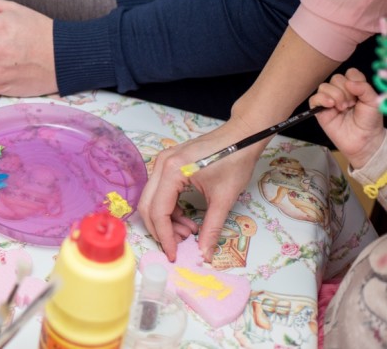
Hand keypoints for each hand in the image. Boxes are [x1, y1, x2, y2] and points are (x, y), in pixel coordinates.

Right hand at [139, 125, 264, 261]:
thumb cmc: (235, 161)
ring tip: (189, 231)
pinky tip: (187, 218)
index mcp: (172, 171)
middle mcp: (161, 165)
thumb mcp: (224, 199)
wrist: (242, 136)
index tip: (173, 254)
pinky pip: (160, 191)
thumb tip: (204, 255)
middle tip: (179, 245)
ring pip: (152, 199)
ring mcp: (163, 162)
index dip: (164, 236)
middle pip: (148, 205)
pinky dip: (170, 208)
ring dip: (166, 220)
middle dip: (161, 229)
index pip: (158, 211)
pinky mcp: (169, 163)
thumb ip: (211, 229)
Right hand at [310, 68, 385, 169]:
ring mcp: (329, 100)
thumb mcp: (373, 102)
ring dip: (335, 95)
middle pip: (336, 78)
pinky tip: (331, 106)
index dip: (354, 80)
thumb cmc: (370, 121)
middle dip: (345, 90)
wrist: (364, 140)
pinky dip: (322, 99)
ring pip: (324, 86)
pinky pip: (314, 99)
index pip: (350, 73)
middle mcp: (341, 91)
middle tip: (352, 104)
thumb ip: (364, 88)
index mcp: (354, 87)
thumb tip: (349, 82)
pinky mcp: (319, 111)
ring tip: (343, 108)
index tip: (359, 93)